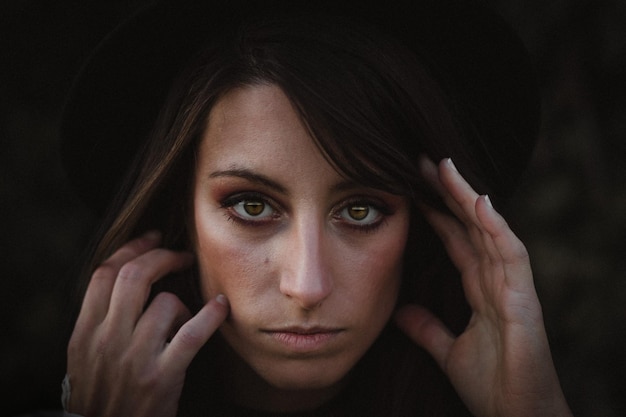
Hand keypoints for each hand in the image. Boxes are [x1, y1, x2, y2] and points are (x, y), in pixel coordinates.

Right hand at [66, 231, 228, 416]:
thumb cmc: (101, 392)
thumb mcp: (84, 355)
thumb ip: (99, 317)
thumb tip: (128, 273)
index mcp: (85, 332)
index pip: (105, 273)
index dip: (132, 248)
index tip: (152, 239)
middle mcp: (106, 341)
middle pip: (135, 276)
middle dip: (162, 257)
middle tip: (180, 256)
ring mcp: (134, 359)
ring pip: (166, 303)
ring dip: (183, 302)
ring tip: (185, 317)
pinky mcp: (163, 376)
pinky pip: (193, 333)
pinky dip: (212, 315)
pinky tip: (220, 308)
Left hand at [395, 158, 571, 416]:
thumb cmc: (493, 385)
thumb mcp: (447, 351)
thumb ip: (427, 328)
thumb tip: (399, 311)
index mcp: (479, 288)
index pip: (455, 239)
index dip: (436, 211)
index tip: (411, 185)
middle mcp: (496, 280)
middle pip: (470, 226)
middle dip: (448, 192)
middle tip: (422, 160)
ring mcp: (512, 287)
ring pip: (489, 230)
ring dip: (468, 197)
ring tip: (446, 166)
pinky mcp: (524, 300)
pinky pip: (512, 255)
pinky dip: (496, 227)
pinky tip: (480, 202)